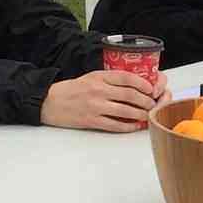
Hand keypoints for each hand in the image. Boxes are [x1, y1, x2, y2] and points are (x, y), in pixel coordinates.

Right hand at [41, 69, 167, 133]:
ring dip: (140, 114)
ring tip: (147, 115)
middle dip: (146, 100)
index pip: (127, 77)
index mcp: (99, 76)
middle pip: (130, 95)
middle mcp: (98, 90)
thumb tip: (134, 86)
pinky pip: (115, 124)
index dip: (143, 83)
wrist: (49, 102)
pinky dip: (128, 126)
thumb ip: (110, 80)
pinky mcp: (91, 120)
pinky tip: (135, 126)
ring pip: (125, 111)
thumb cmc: (72, 89)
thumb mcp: (91, 77)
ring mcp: (95, 106)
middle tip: (153, 104)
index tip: (151, 88)